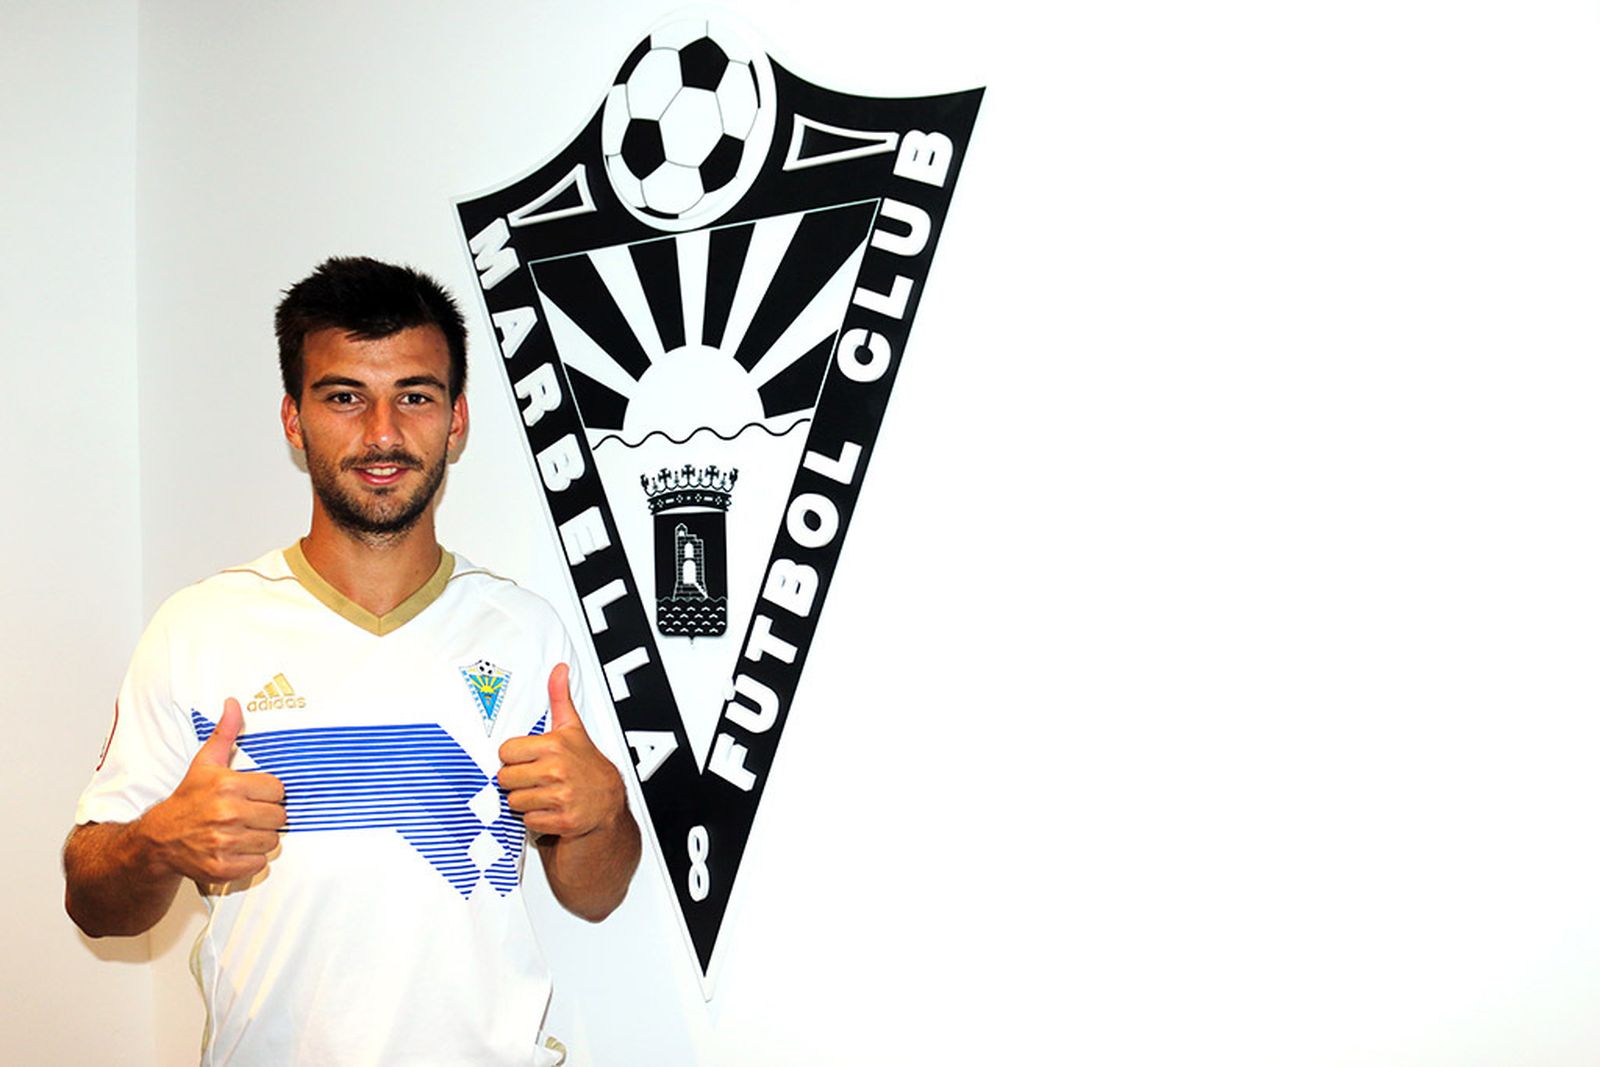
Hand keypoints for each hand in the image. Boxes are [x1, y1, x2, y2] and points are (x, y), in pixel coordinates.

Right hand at [138, 699, 286, 882]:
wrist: (158, 840)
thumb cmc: (186, 800)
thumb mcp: (204, 764)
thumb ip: (224, 734)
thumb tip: (233, 704)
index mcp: (228, 786)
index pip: (278, 790)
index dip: (268, 793)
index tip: (254, 795)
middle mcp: (227, 814)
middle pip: (279, 817)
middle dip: (266, 816)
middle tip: (247, 814)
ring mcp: (225, 842)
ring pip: (272, 841)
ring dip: (260, 838)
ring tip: (240, 831)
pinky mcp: (223, 867)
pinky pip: (260, 863)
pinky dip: (251, 859)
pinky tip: (235, 848)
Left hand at [498, 664, 625, 839]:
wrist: (610, 807)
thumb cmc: (589, 768)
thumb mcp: (574, 730)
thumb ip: (560, 699)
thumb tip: (559, 669)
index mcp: (554, 745)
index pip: (506, 752)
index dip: (515, 758)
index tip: (529, 760)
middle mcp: (556, 770)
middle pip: (505, 778)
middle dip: (518, 782)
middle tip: (537, 780)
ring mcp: (559, 797)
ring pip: (514, 801)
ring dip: (527, 802)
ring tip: (545, 796)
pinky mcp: (561, 821)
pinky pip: (527, 822)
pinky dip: (537, 821)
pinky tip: (551, 811)